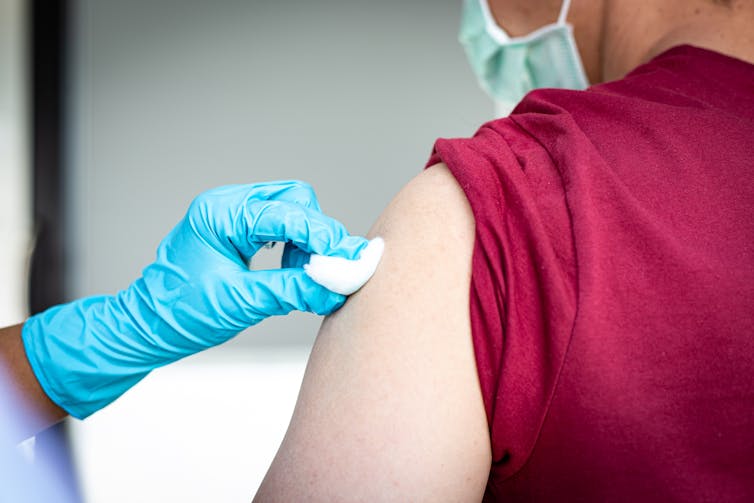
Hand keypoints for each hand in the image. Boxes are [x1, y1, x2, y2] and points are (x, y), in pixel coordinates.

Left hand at [22, 181, 366, 417]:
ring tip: (305, 276)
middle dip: (317, 233)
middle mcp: (226, 205)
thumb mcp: (241, 303)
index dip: (323, 236)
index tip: (350, 259)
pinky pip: (279, 223)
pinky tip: (292, 270)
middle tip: (329, 269)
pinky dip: (294, 245)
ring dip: (307, 241)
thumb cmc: (181, 314)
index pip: (287, 213)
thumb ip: (292, 290)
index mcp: (220, 214)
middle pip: (295, 199)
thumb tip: (336, 287)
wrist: (147, 327)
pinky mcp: (236, 228)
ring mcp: (231, 213)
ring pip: (291, 209)